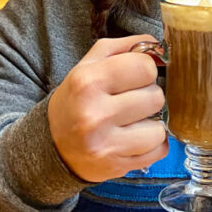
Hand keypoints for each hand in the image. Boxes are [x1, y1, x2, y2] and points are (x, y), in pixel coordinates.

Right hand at [47, 33, 166, 182]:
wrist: (52, 145)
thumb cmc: (76, 100)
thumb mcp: (88, 65)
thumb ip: (123, 48)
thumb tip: (159, 44)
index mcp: (88, 82)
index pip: (145, 67)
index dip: (145, 69)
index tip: (135, 76)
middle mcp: (95, 114)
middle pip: (156, 97)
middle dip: (148, 96)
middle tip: (130, 100)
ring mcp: (106, 144)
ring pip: (159, 128)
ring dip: (151, 123)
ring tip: (132, 122)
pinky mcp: (117, 166)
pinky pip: (159, 151)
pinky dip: (152, 144)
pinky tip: (133, 138)